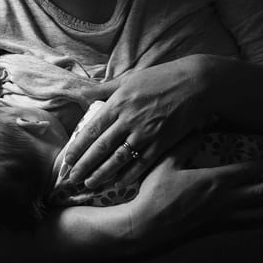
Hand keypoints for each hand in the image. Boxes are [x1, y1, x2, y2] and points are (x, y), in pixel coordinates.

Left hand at [61, 56, 214, 188]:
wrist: (195, 84)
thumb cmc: (161, 78)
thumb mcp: (130, 78)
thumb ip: (105, 89)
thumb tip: (82, 92)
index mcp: (119, 103)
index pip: (91, 130)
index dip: (78, 147)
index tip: (67, 160)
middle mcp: (129, 119)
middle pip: (101, 148)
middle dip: (84, 166)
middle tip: (72, 180)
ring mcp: (145, 133)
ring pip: (118, 159)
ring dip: (101, 174)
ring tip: (89, 185)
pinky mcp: (162, 142)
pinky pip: (141, 163)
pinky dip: (128, 175)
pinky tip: (117, 184)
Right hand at [125, 135, 262, 244]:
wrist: (145, 225)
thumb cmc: (154, 191)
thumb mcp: (167, 162)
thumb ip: (185, 143)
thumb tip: (201, 127)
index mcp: (213, 181)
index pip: (245, 172)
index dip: (260, 165)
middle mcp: (222, 200)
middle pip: (259, 194)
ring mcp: (220, 216)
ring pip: (256, 213)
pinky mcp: (215, 228)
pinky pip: (244, 225)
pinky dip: (260, 222)